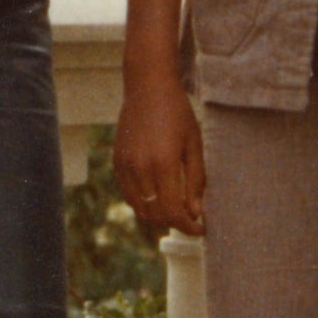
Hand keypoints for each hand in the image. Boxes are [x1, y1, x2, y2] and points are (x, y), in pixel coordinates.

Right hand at [113, 72, 206, 237]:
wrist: (147, 88)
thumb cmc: (177, 113)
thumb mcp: (194, 144)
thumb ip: (195, 180)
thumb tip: (195, 212)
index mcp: (163, 163)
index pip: (173, 211)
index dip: (188, 226)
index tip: (201, 229)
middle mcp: (140, 167)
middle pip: (155, 214)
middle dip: (175, 223)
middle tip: (191, 221)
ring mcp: (125, 165)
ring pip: (140, 208)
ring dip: (158, 216)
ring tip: (176, 210)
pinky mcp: (117, 162)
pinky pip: (129, 195)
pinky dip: (144, 203)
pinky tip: (159, 197)